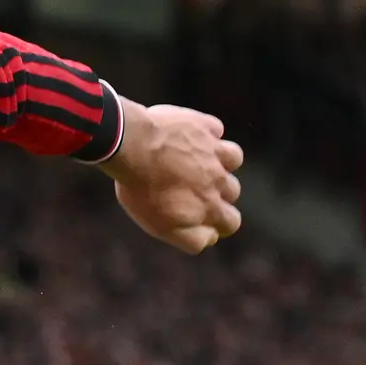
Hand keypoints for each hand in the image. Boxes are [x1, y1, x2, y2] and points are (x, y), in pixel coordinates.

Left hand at [105, 101, 243, 253]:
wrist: (131, 146)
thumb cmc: (142, 189)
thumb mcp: (162, 227)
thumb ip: (191, 238)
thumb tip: (212, 238)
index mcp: (210, 205)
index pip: (232, 221)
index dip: (222, 222)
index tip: (208, 217)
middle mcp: (218, 178)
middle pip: (233, 190)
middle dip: (219, 192)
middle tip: (195, 187)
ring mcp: (213, 150)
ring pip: (234, 158)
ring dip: (221, 161)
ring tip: (201, 160)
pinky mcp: (203, 125)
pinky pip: (215, 130)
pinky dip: (208, 133)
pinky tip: (191, 136)